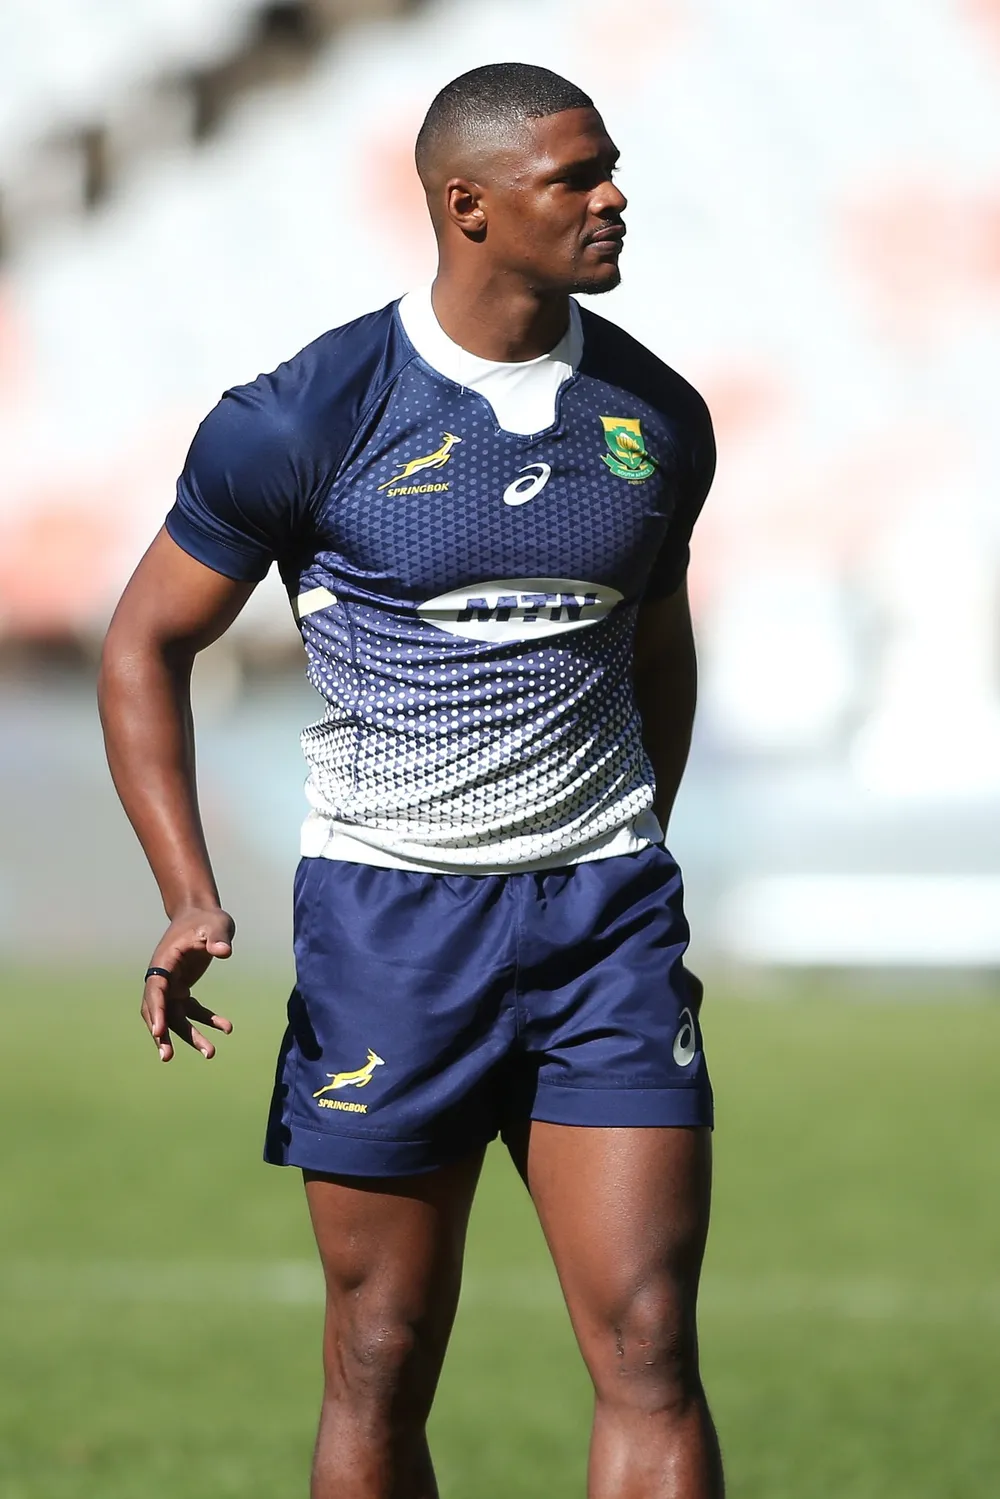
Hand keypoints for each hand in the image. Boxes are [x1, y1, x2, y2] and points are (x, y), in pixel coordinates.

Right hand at [142, 906, 235, 1061]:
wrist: (202, 915)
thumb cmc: (206, 919)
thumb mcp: (216, 925)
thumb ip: (218, 938)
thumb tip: (223, 952)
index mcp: (164, 961)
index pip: (155, 990)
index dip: (155, 1011)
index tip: (158, 1032)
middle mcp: (163, 976)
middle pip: (158, 1010)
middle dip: (162, 1034)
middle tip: (167, 1057)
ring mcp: (171, 984)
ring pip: (175, 1016)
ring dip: (188, 1035)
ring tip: (210, 1053)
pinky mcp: (182, 988)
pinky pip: (191, 1010)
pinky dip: (206, 1020)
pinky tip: (226, 1028)